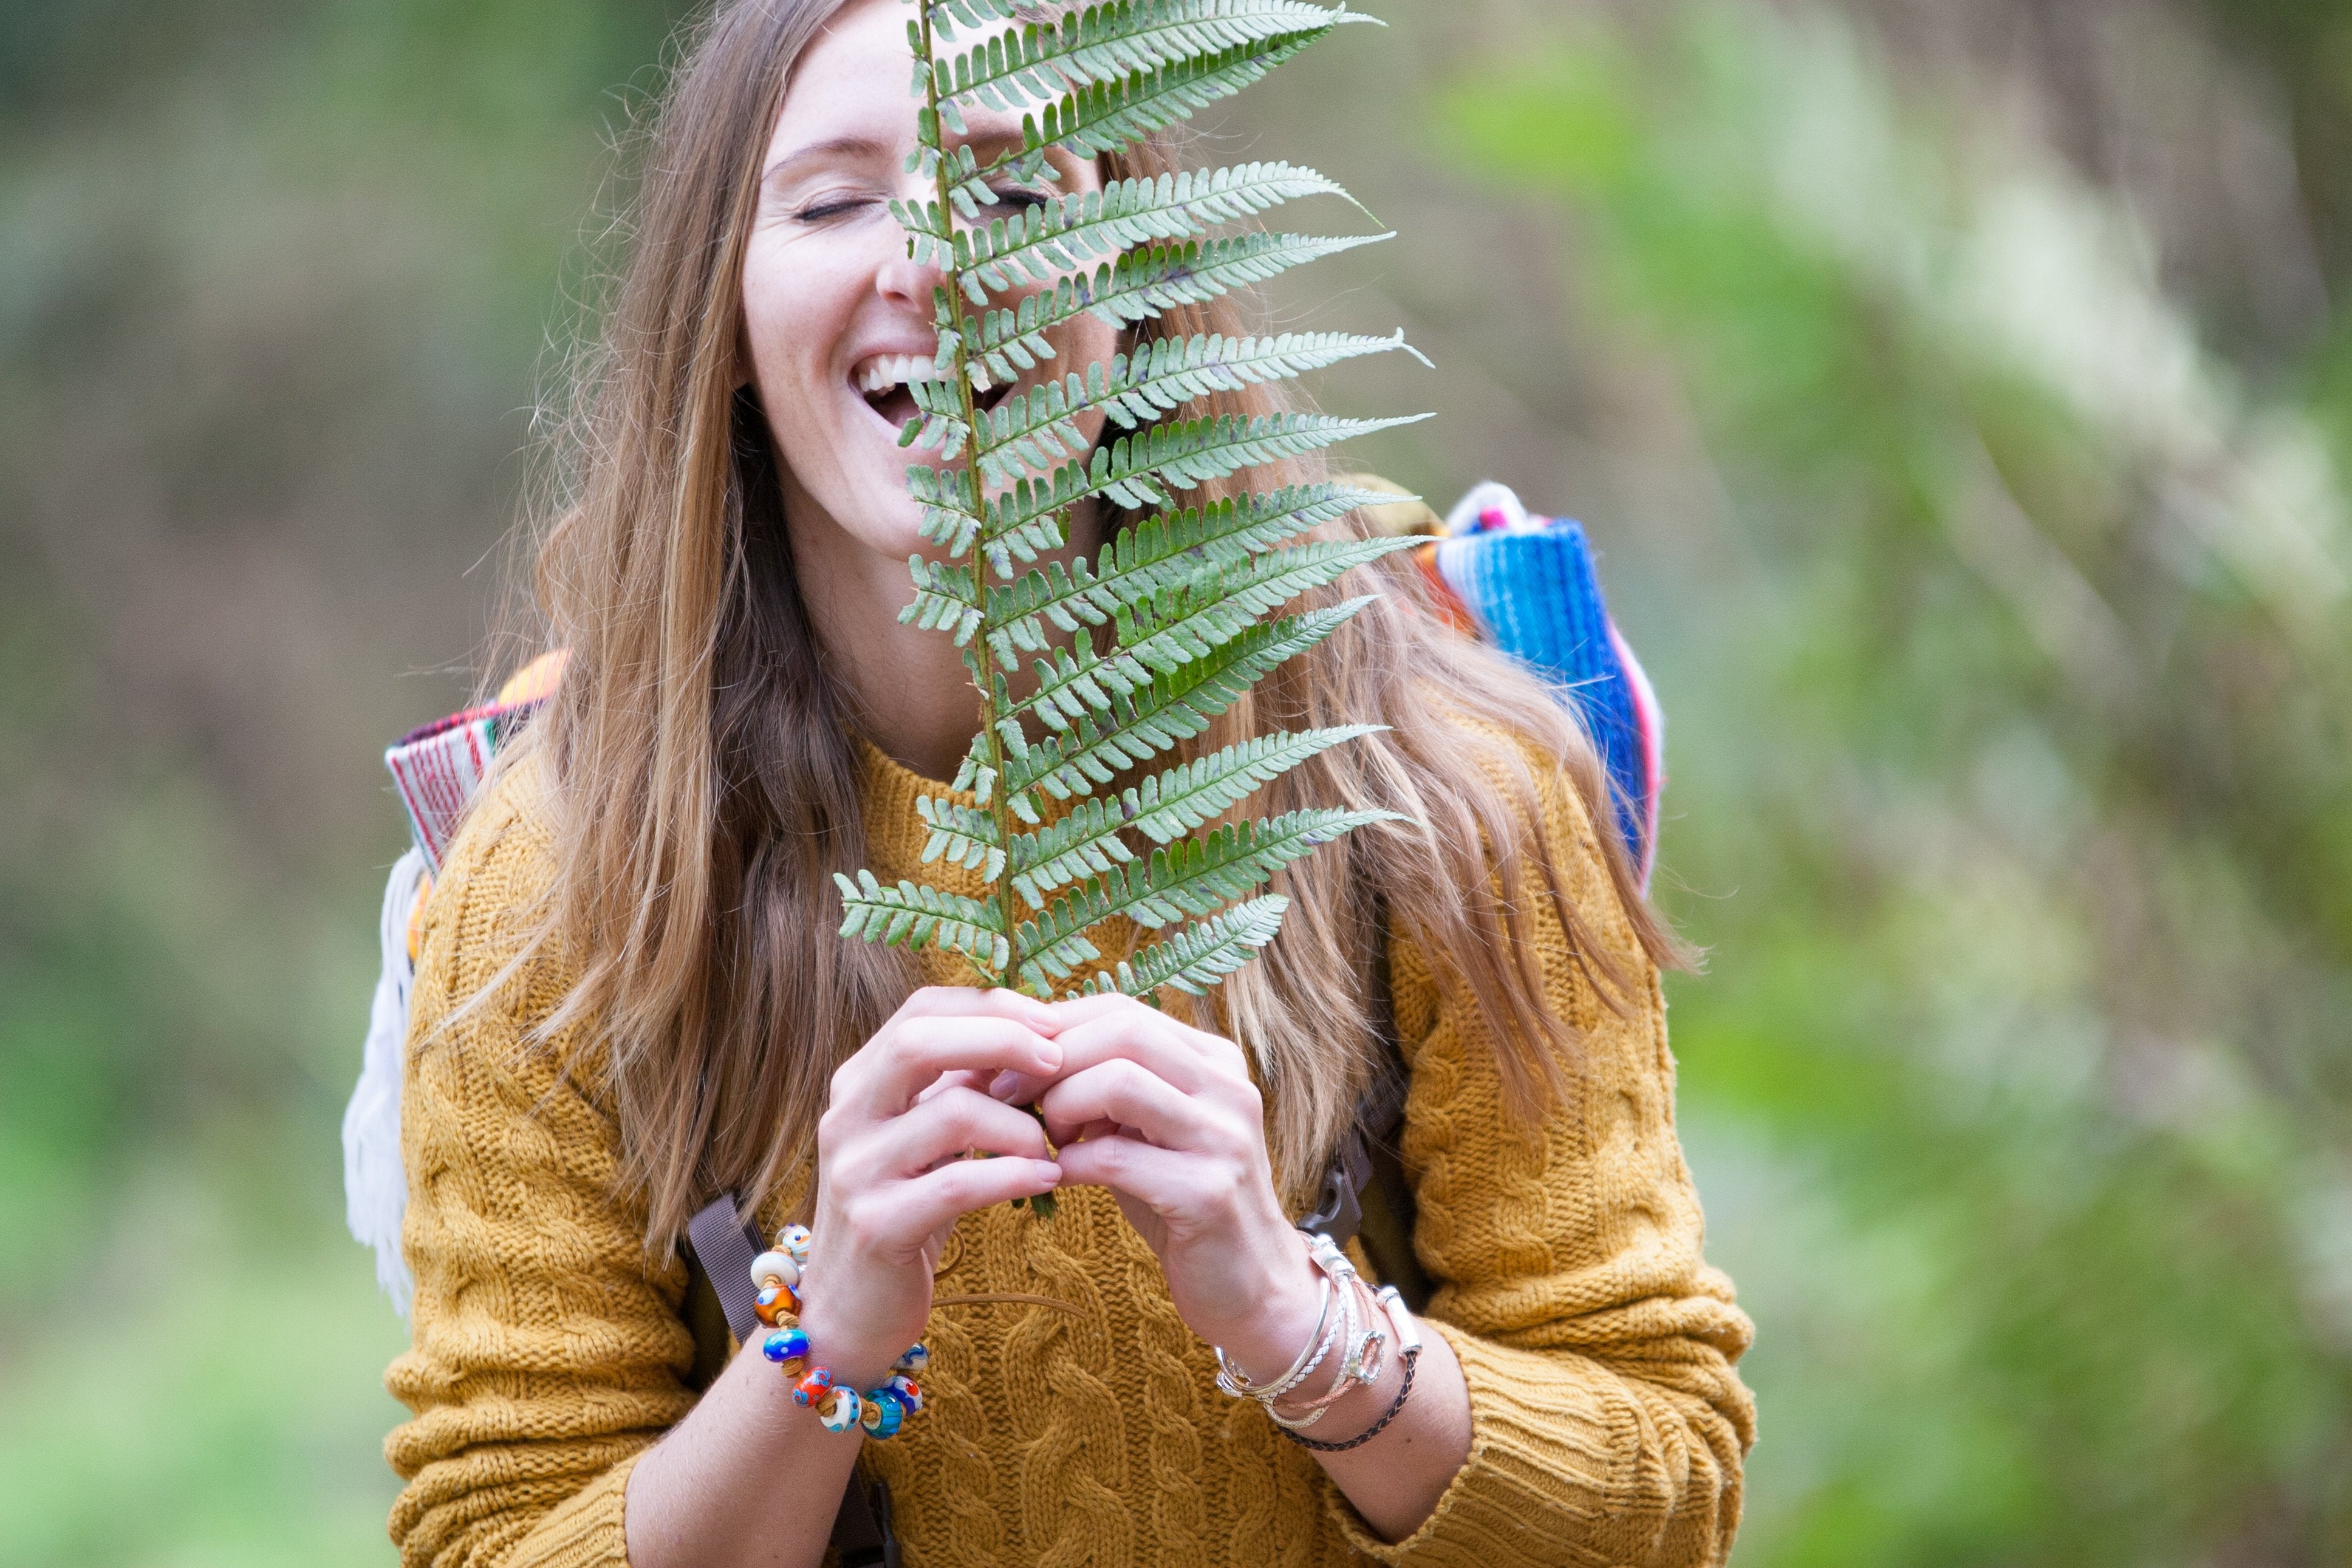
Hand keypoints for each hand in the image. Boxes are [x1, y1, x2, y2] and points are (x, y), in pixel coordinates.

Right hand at [799, 987, 1064, 1387]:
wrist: (850, 1309)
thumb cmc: (907, 1208)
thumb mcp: (929, 1136)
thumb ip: (963, 1086)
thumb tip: (1033, 1035)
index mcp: (860, 1081)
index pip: (922, 1008)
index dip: (992, 1006)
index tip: (1052, 1019)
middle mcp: (847, 1115)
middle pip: (920, 1041)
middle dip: (1002, 1040)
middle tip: (1059, 1060)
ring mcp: (855, 1171)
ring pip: (950, 1113)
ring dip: (1021, 1123)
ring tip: (1054, 1142)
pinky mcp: (877, 1226)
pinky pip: (957, 1184)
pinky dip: (1014, 1174)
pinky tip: (1048, 1178)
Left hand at [996, 993, 1324, 1381]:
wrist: (1251, 1287)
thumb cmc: (1184, 1204)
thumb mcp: (1148, 1132)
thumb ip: (1107, 1089)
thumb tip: (1022, 1057)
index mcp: (1214, 1060)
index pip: (1122, 1009)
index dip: (1055, 1027)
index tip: (1006, 1061)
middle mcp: (1228, 1087)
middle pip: (1123, 1031)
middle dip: (1050, 1059)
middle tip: (1006, 1095)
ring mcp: (1224, 1138)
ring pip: (1120, 1081)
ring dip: (1060, 1105)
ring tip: (1044, 1137)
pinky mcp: (1208, 1193)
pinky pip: (1116, 1157)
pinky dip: (1070, 1163)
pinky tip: (1056, 1177)